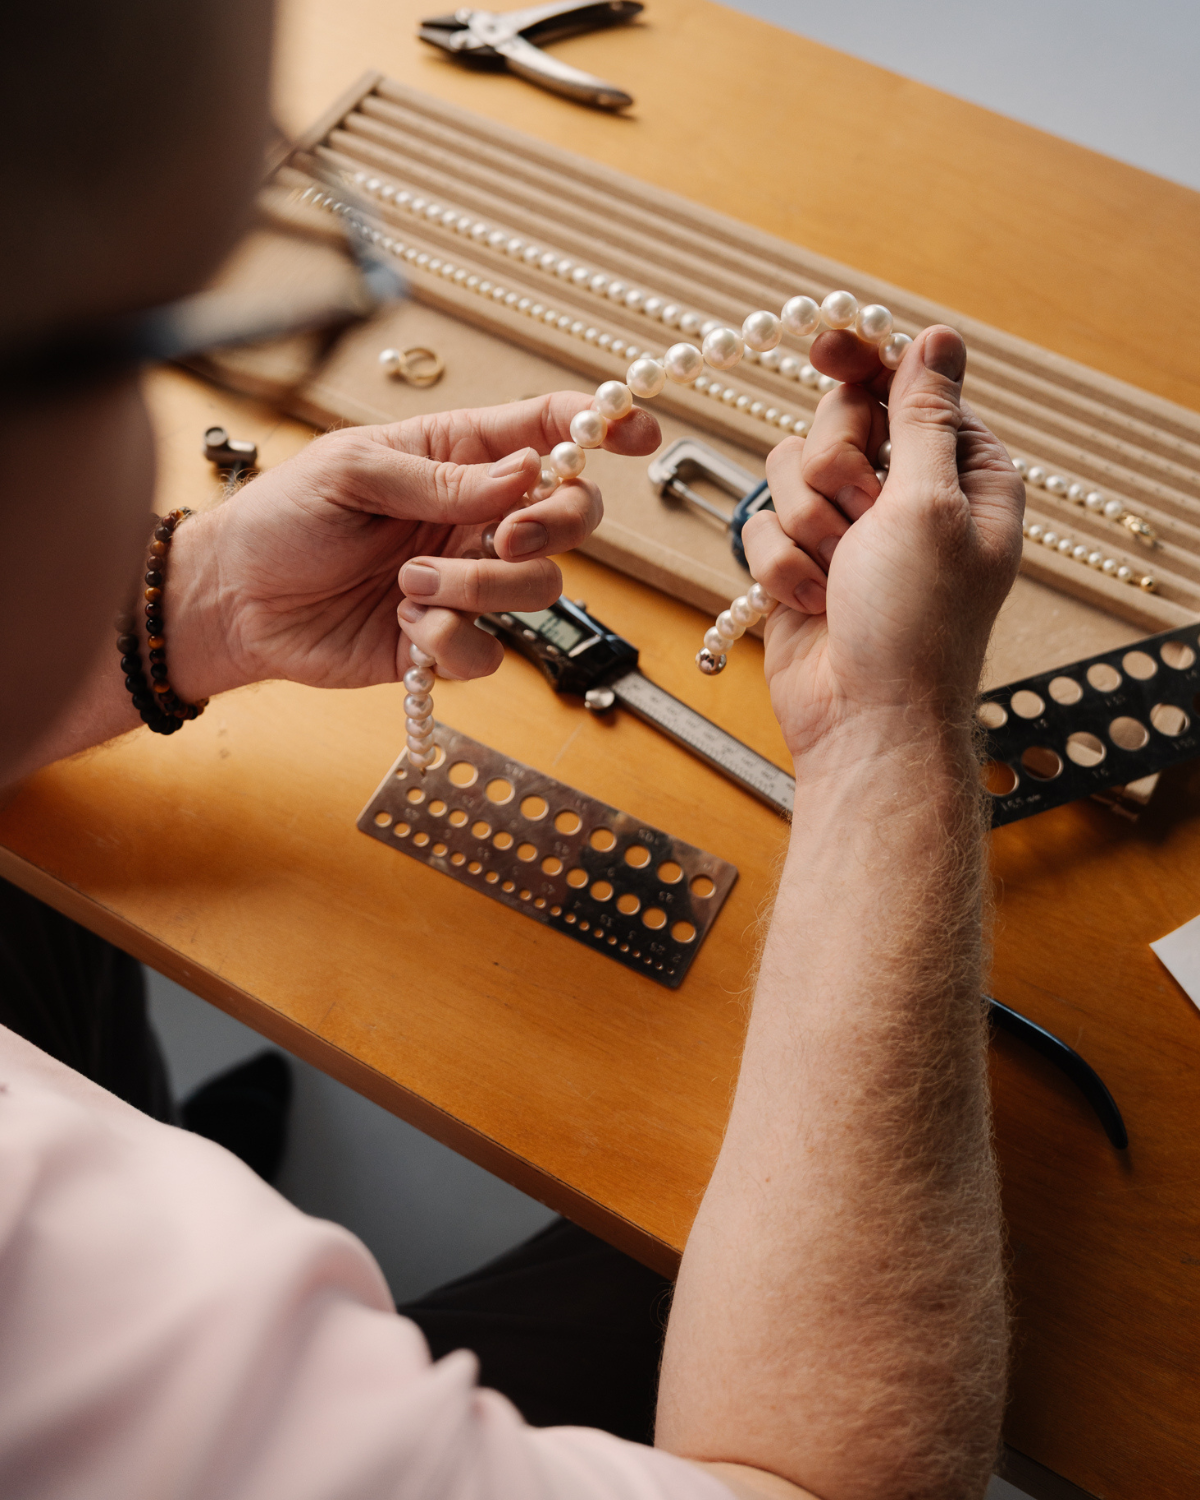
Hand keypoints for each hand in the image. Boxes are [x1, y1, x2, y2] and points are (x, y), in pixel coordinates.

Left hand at [169, 393, 658, 697]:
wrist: (234, 603)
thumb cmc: (281, 520)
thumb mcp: (350, 472)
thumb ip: (440, 478)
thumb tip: (525, 473)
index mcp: (454, 457)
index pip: (544, 431)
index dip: (600, 427)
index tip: (639, 434)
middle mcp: (473, 519)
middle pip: (569, 516)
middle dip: (556, 525)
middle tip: (506, 537)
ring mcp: (465, 582)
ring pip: (539, 590)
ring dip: (481, 591)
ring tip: (408, 585)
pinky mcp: (446, 642)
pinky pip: (491, 654)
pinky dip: (453, 644)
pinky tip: (403, 627)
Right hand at [740, 326, 1022, 760]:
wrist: (864, 718)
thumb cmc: (917, 625)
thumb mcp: (932, 504)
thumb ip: (924, 415)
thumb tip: (936, 338)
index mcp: (961, 472)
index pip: (906, 385)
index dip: (863, 362)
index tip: (824, 347)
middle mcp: (904, 494)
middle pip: (836, 419)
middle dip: (834, 466)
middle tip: (861, 509)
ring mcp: (847, 529)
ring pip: (786, 470)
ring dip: (807, 524)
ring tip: (840, 573)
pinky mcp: (798, 562)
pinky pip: (761, 525)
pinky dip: (782, 566)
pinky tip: (814, 603)